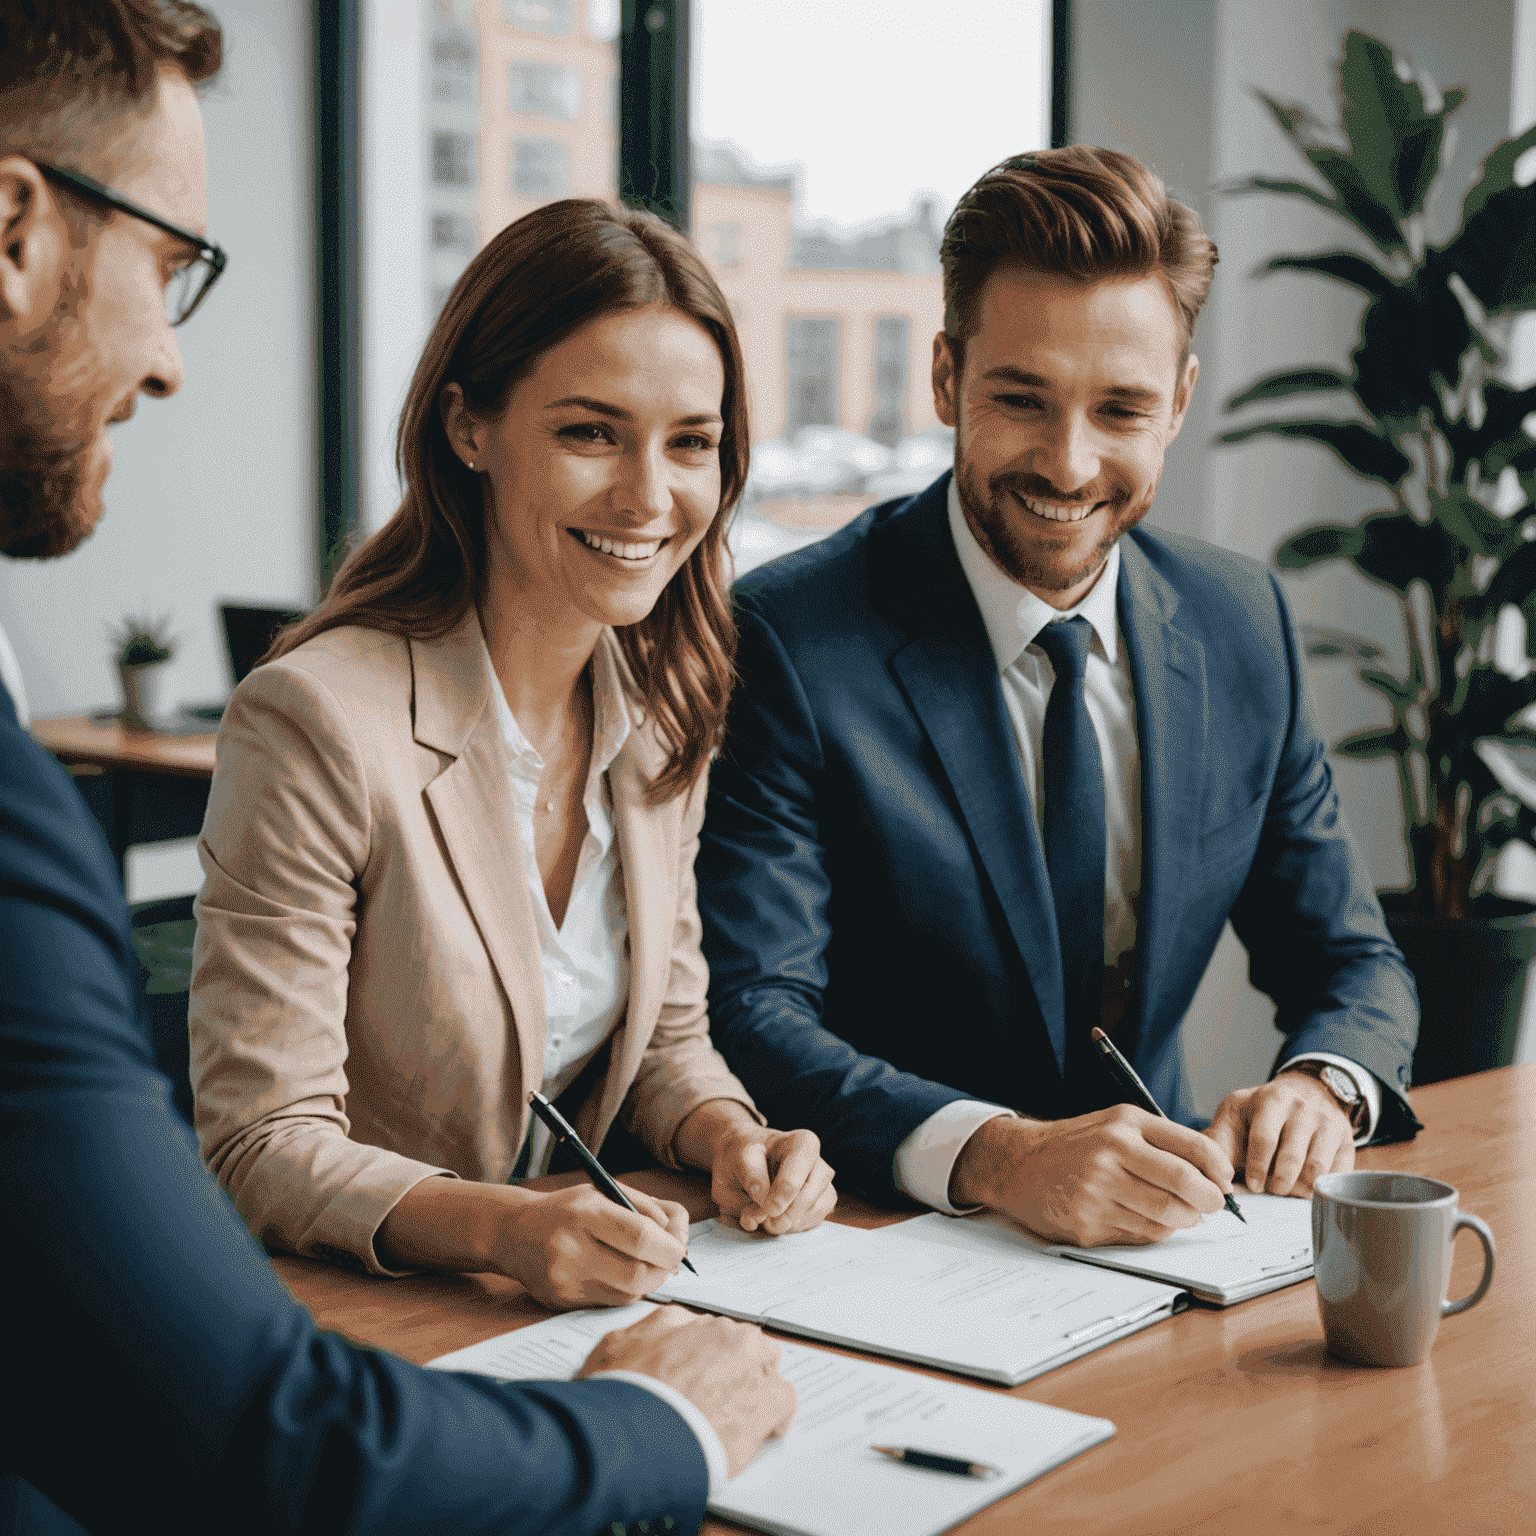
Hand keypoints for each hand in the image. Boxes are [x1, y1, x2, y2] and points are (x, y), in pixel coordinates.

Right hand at [490, 1182, 691, 1308]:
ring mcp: (564, 1280)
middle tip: (669, 1259)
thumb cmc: (569, 1208)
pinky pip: (610, 1303)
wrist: (514, 1232)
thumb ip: (649, 1209)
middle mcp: (571, 1248)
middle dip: (664, 1269)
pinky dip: (625, 1290)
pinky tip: (619, 1272)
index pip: (642, 1238)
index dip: (672, 1246)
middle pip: (638, 1275)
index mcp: (585, 1212)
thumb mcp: (607, 1191)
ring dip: (647, 1281)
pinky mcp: (562, 1302)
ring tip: (643, 1262)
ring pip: (628, 1294)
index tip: (680, 1245)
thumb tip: (682, 1237)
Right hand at [578, 1305, 796, 1476]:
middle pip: (740, 1343)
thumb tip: (648, 1341)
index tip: (698, 1375)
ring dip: (755, 1386)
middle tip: (715, 1398)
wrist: (634, 1432)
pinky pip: (784, 1399)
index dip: (702, 1358)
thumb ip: (639, 1338)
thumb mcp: (612, 1349)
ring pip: (766, 1366)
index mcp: (685, 1319)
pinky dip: (776, 1415)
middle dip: (732, 1367)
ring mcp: (748, 1362)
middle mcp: (720, 1333)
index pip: (705, 1331)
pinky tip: (764, 1430)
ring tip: (737, 1415)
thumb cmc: (620, 1396)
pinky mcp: (767, 1398)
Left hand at [674, 1100, 836, 1233]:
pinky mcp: (822, 1192)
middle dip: (791, 1205)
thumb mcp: (729, 1165)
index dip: (781, 1187)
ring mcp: (820, 1171)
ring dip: (799, 1217)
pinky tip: (784, 1225)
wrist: (743, 1159)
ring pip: (822, 1194)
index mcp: (789, 1137)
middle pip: (815, 1176)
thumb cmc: (735, 1159)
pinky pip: (823, 1209)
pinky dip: (805, 1222)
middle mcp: (810, 1151)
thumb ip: (745, 1181)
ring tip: (773, 1226)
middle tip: (769, 1223)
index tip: (765, 1209)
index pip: (795, 1159)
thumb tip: (764, 1205)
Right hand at [947, 1105, 1236, 1246]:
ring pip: (1166, 1216)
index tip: (1225, 1182)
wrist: (1018, 1163)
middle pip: (1184, 1184)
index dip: (1219, 1170)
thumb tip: (1212, 1176)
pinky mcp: (1088, 1222)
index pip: (1192, 1147)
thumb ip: (1159, 1143)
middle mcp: (1111, 1152)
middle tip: (1213, 1206)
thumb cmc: (1076, 1145)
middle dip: (1209, 1201)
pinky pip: (1140, 1236)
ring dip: (1184, 1221)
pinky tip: (1146, 1220)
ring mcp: (1098, 1189)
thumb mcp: (1115, 1125)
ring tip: (1182, 1215)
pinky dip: (1154, 1232)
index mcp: (1125, 1123)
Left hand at [1206, 1073, 1354, 1196]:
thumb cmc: (1262, 1112)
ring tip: (1288, 1190)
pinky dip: (1322, 1187)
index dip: (1257, 1168)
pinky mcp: (1347, 1139)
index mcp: (1271, 1099)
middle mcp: (1303, 1108)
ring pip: (1316, 1168)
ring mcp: (1328, 1122)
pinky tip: (1308, 1186)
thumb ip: (1219, 1142)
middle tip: (1272, 1191)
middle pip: (1291, 1156)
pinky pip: (1337, 1173)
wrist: (1307, 1090)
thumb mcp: (1235, 1114)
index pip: (1264, 1138)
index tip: (1254, 1186)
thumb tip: (1216, 1179)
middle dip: (1278, 1182)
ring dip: (1299, 1187)